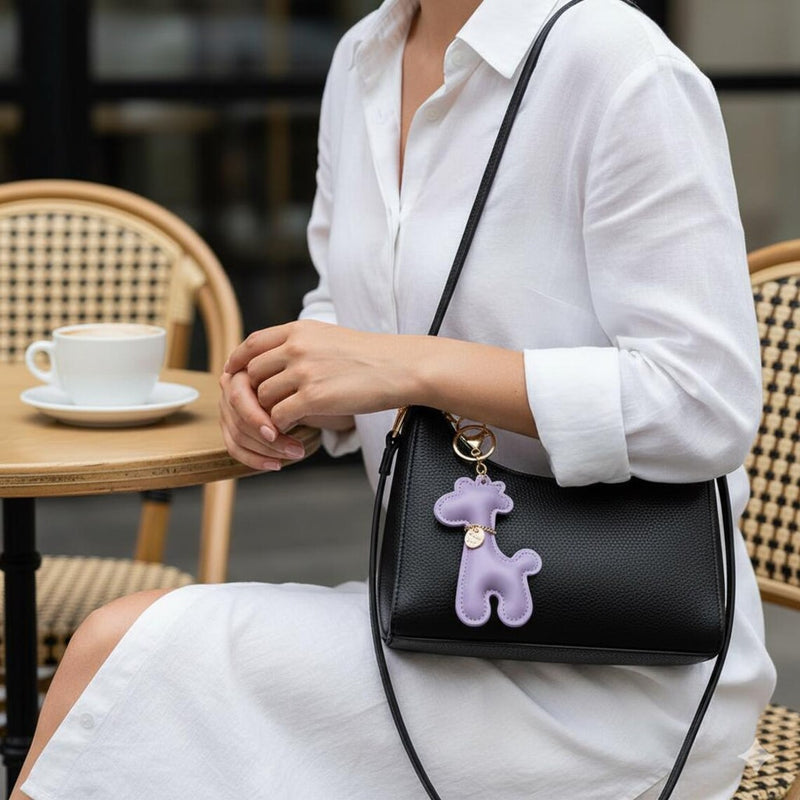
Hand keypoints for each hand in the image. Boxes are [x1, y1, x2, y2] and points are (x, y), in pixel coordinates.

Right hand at [219, 369, 308, 470]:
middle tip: (297, 450)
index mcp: (241, 369)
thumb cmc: (302, 375)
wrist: (300, 381)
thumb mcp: (296, 375)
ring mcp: (227, 407)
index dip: (255, 418)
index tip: (276, 434)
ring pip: (238, 437)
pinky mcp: (229, 426)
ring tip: (296, 454)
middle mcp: (229, 386)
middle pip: (238, 421)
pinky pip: (235, 448)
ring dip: (267, 452)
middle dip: (268, 441)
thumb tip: (289, 410)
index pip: (238, 398)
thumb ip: (288, 386)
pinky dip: (256, 460)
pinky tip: (277, 464)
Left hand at [224, 320, 413, 432]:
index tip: (234, 375)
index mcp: (299, 330)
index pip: (252, 344)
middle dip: (254, 395)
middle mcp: (296, 347)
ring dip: (269, 414)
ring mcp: (304, 372)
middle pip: (253, 374)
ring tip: (284, 423)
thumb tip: (271, 358)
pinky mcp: (314, 397)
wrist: (399, 367)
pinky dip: (282, 428)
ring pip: (263, 398)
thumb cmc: (369, 356)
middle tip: (265, 410)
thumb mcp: (328, 337)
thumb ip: (299, 344)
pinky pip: (279, 417)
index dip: (238, 362)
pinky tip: (294, 430)